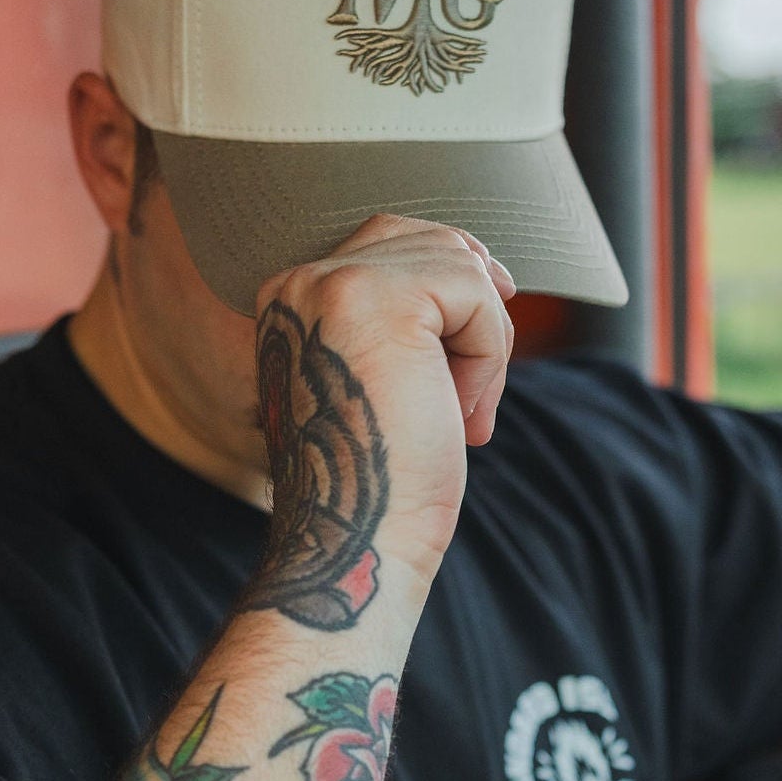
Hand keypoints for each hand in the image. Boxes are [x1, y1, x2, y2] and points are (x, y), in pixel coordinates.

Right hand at [252, 215, 514, 597]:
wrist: (360, 541)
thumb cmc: (382, 477)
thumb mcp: (387, 376)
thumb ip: (407, 318)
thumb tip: (489, 269)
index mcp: (291, 298)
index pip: (391, 240)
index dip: (453, 278)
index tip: (490, 321)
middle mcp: (300, 280)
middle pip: (429, 239)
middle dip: (475, 306)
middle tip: (473, 393)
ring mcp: (333, 283)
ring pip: (460, 265)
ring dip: (483, 343)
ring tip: (461, 412)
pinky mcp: (377, 298)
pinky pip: (475, 294)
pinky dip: (490, 356)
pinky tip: (461, 415)